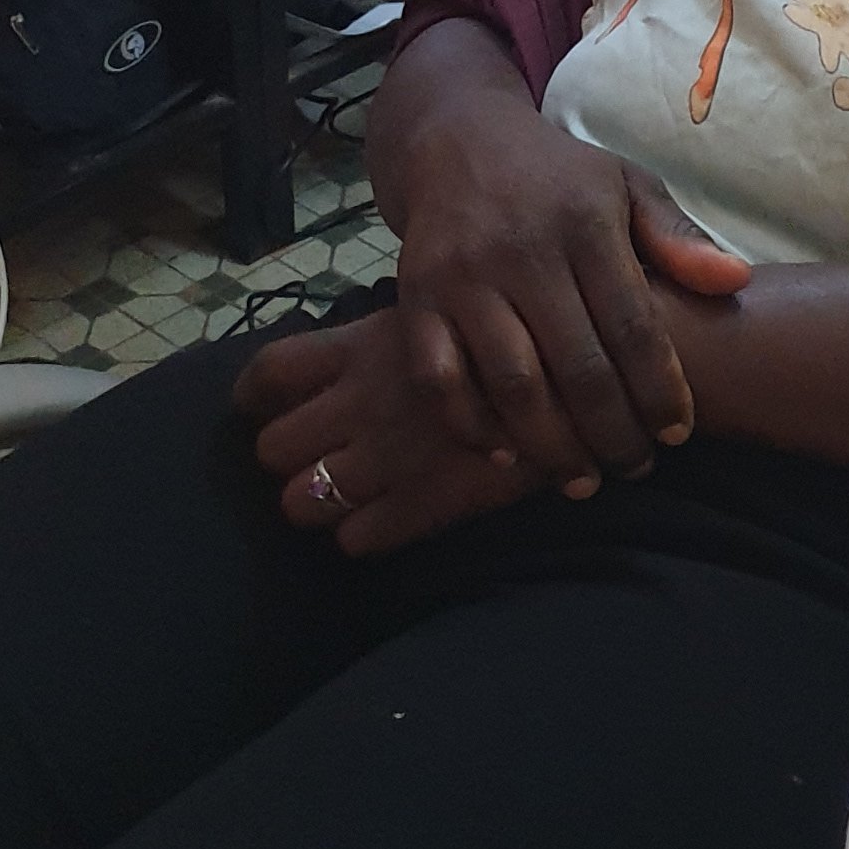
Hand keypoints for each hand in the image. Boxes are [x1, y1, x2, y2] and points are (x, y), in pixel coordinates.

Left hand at [236, 310, 553, 556]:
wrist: (593, 371)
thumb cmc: (526, 327)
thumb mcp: (452, 308)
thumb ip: (399, 333)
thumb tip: (360, 353)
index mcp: (365, 344)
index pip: (269, 373)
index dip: (255, 397)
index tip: (265, 406)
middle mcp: (363, 401)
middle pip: (271, 446)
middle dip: (287, 455)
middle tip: (317, 454)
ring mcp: (388, 457)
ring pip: (301, 502)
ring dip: (316, 501)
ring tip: (346, 494)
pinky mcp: (423, 504)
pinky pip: (356, 539)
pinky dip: (362, 535)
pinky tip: (388, 519)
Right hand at [393, 79, 747, 481]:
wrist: (458, 141)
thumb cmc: (558, 176)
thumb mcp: (626, 185)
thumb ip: (678, 238)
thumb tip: (735, 282)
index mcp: (585, 223)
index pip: (632, 324)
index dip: (659, 388)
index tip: (678, 433)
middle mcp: (522, 252)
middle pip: (576, 366)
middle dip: (613, 432)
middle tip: (636, 469)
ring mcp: (463, 278)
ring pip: (512, 382)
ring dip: (551, 444)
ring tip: (584, 480)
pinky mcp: (416, 300)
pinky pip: (440, 379)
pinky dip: (472, 425)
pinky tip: (508, 454)